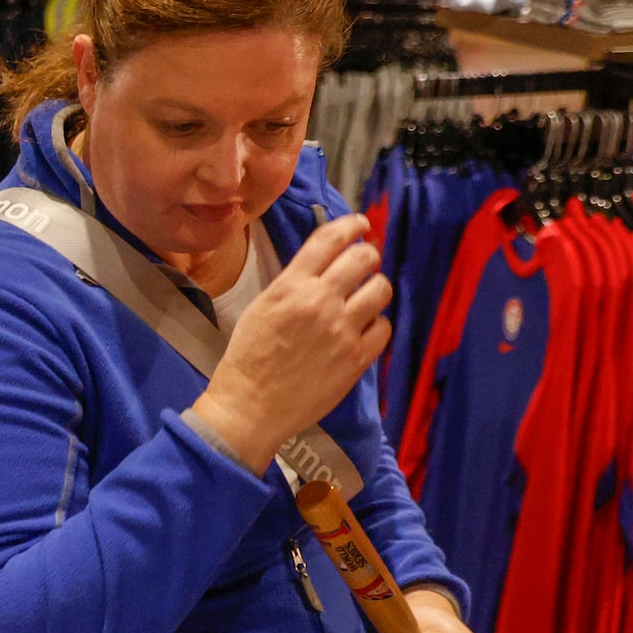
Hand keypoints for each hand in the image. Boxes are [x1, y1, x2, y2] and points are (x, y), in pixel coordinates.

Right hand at [189, 215, 390, 473]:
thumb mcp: (260, 308)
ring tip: (364, 299)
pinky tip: (363, 331)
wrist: (249, 408)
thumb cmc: (247, 359)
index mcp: (291, 286)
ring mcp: (341, 330)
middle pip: (363, 258)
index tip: (360, 225)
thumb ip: (292, 284)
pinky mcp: (356, 358)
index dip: (351, 226)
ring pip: (380, 289)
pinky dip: (376, 325)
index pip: (330, 239)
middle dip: (367, 256)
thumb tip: (323, 266)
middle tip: (364, 265)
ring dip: (375, 289)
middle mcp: (320, 302)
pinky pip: (384, 327)